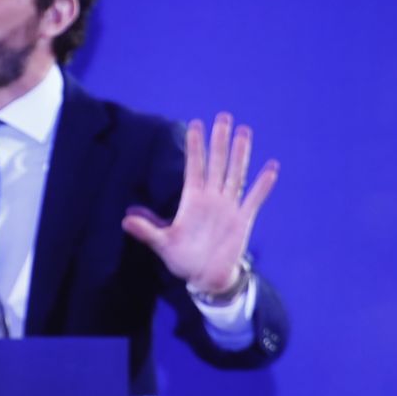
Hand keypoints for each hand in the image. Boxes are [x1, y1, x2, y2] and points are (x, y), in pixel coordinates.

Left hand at [121, 112, 277, 294]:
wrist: (206, 278)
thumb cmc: (183, 259)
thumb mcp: (163, 244)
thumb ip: (147, 231)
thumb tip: (125, 221)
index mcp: (193, 199)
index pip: (194, 166)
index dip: (195, 146)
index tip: (195, 124)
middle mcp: (212, 198)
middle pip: (217, 163)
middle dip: (219, 141)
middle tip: (223, 117)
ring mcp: (229, 207)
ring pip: (236, 174)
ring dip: (241, 154)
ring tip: (244, 132)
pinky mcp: (243, 220)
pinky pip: (254, 198)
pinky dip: (263, 184)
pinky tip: (271, 167)